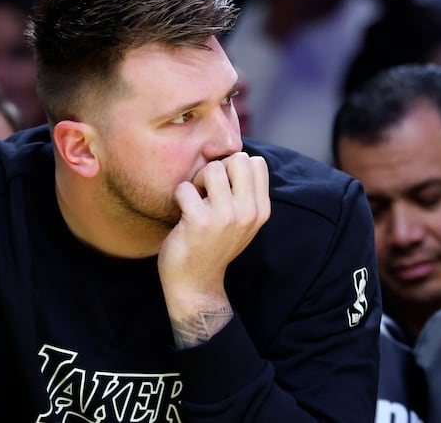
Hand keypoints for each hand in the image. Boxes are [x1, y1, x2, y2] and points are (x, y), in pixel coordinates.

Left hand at [159, 152, 269, 344]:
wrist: (196, 284)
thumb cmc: (215, 246)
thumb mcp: (243, 222)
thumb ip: (246, 194)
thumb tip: (237, 156)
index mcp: (261, 210)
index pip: (256, 162)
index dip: (235, 167)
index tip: (223, 186)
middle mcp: (248, 212)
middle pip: (238, 159)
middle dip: (217, 168)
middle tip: (207, 190)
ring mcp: (225, 217)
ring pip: (212, 168)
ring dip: (197, 180)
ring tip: (195, 200)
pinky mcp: (200, 222)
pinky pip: (185, 187)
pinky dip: (179, 196)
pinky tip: (181, 212)